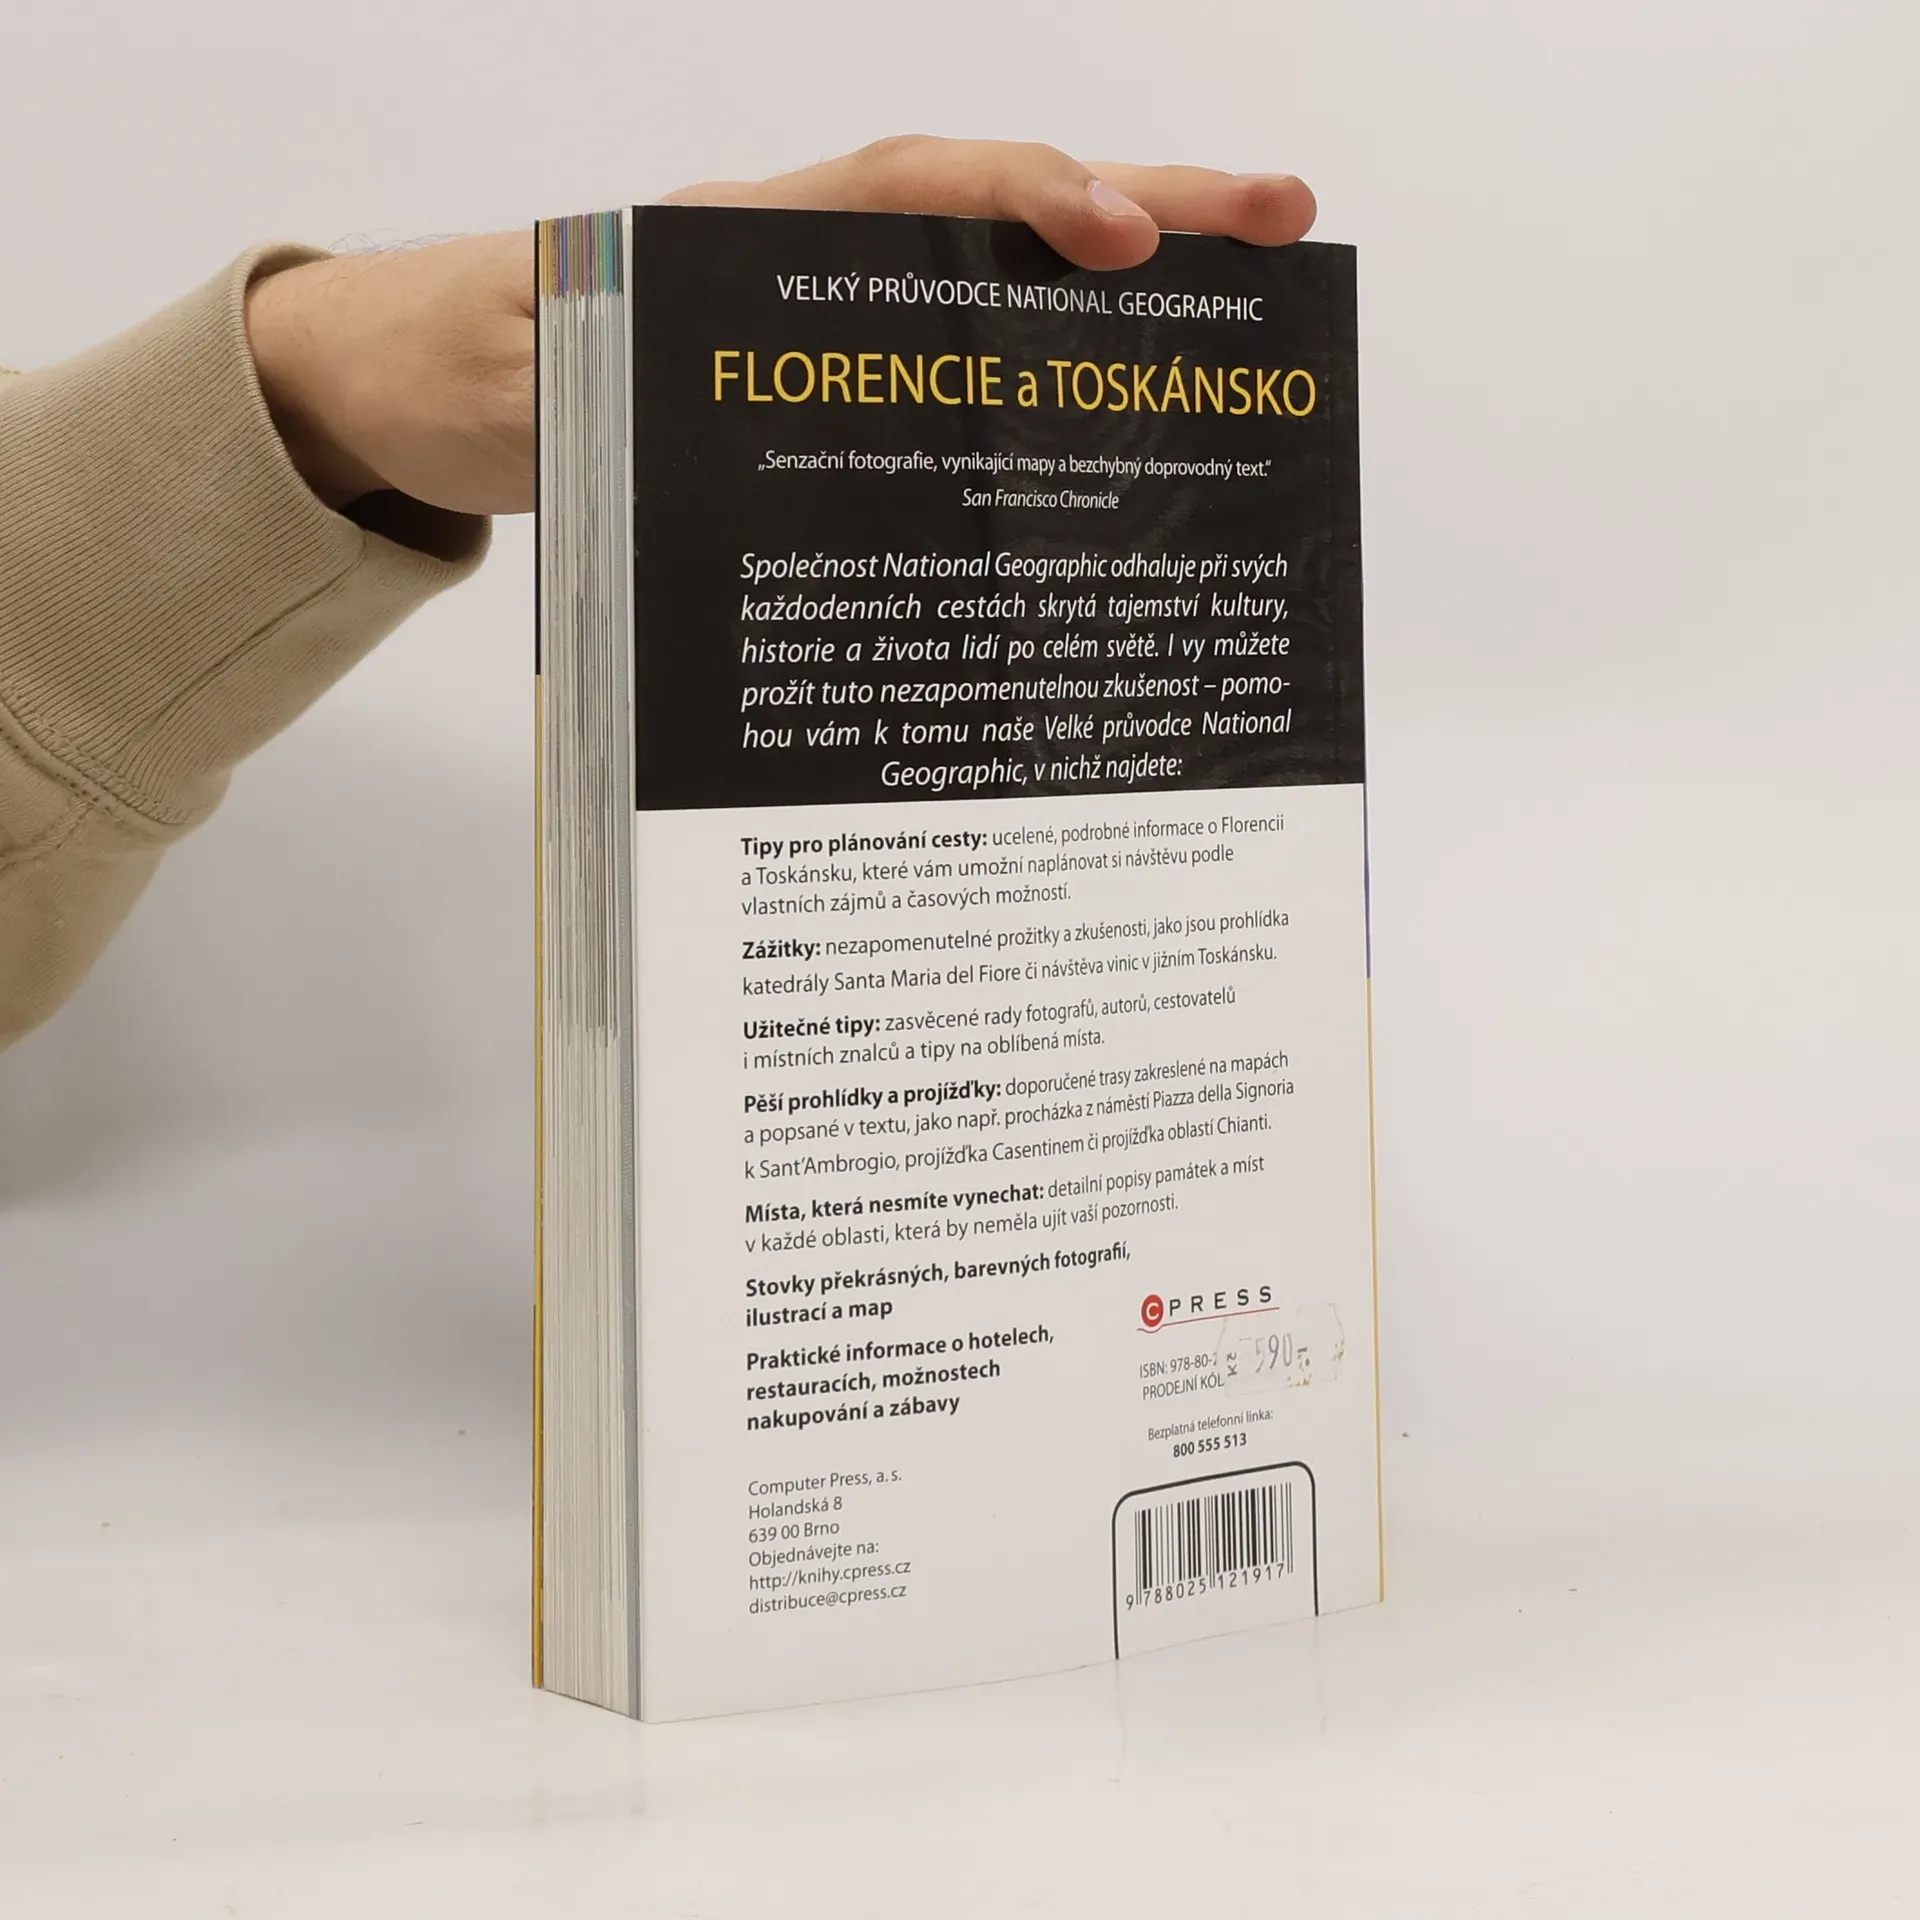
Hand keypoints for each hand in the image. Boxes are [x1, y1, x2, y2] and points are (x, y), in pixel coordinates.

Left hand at [245, 137, 1315, 518]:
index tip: (1119, 238)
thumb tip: (702, 407)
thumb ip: (591, 399)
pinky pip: (950, 352)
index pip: (902, 190)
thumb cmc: (464, 371)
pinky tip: (1114, 392)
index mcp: (729, 238)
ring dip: (1116, 287)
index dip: (1018, 201)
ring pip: (985, 280)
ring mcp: (819, 315)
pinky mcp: (824, 376)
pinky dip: (1041, 359)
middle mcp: (794, 257)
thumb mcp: (513, 395)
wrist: (422, 387)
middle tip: (1280, 218)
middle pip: (985, 210)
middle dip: (1139, 208)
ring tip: (1248, 297)